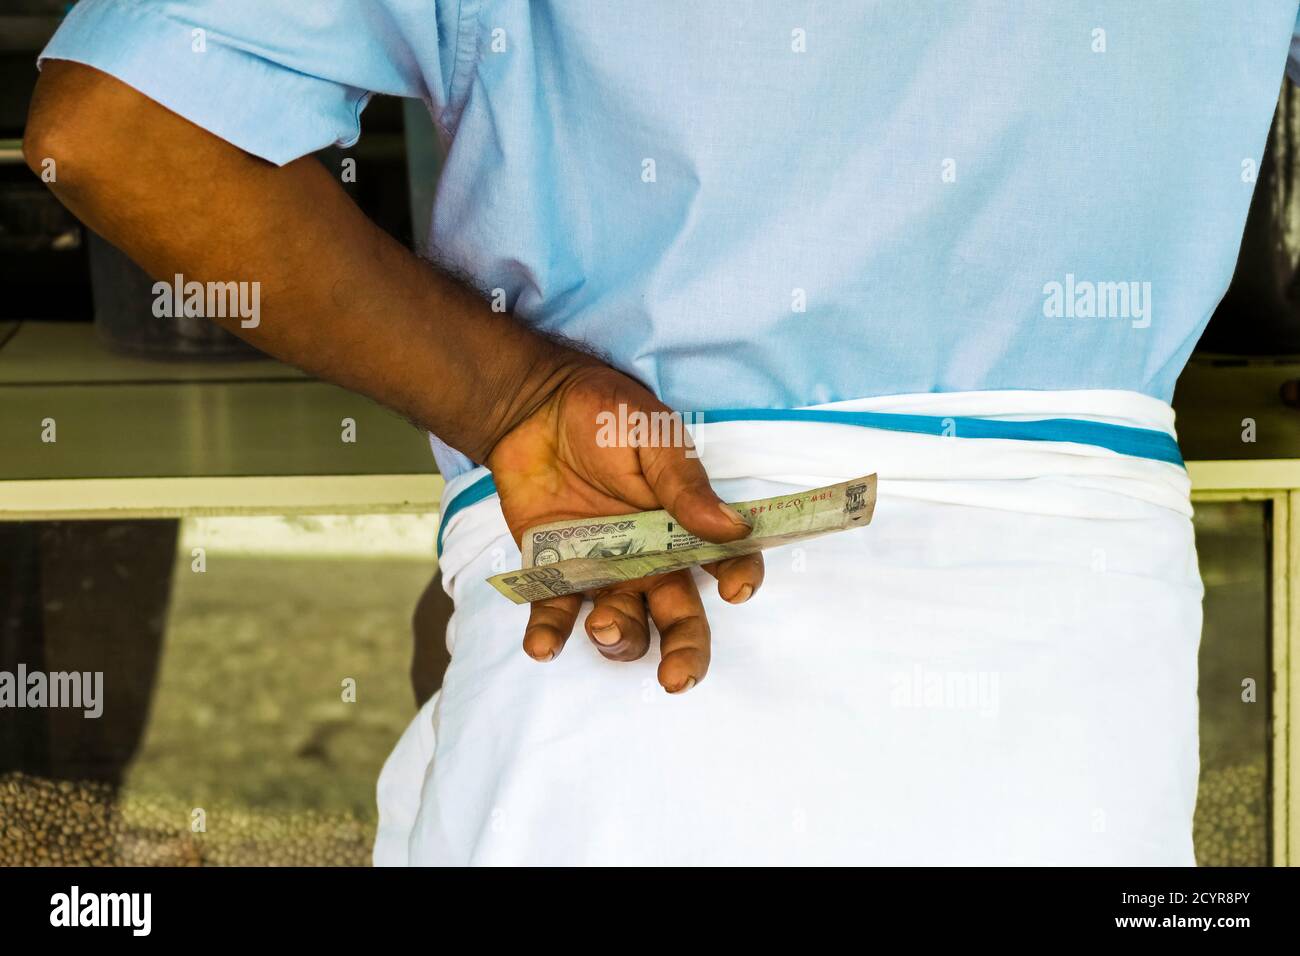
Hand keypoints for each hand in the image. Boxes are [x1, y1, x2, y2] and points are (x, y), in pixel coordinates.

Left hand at [486, 364, 763, 692]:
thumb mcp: (653, 439)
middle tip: (678, 678)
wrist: (536, 406)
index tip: (734, 589)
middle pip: (680, 619)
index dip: (738, 579)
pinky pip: (557, 614)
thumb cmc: (606, 416)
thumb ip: (684, 486)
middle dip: (685, 653)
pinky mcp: (557, 573)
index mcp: (686, 527)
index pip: (726, 563)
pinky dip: (549, 635)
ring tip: (602, 626)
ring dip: (619, 640)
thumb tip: (732, 527)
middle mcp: (652, 560)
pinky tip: (542, 646)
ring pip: (624, 626)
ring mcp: (605, 571)